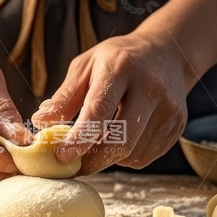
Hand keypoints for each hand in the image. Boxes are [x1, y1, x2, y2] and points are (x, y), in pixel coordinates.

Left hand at [31, 31, 193, 174]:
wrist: (167, 52)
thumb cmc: (118, 59)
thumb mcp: (86, 65)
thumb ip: (65, 95)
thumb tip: (40, 122)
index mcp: (121, 68)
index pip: (99, 110)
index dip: (79, 138)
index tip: (61, 156)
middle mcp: (150, 88)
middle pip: (122, 140)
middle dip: (94, 160)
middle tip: (73, 165)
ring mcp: (168, 109)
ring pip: (132, 153)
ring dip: (109, 158)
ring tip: (99, 142)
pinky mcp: (177, 126)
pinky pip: (145, 157)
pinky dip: (125, 157)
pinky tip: (120, 138)